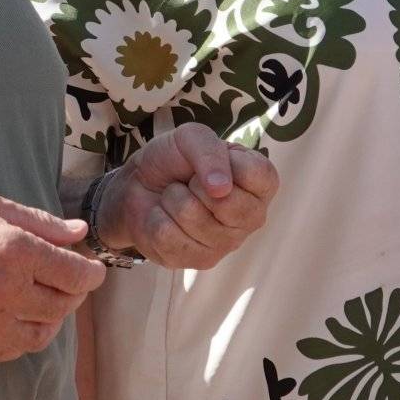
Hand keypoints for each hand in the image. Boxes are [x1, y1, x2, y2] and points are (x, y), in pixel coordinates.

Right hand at [0, 192, 104, 361]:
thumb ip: (40, 223)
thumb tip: (79, 234)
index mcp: (14, 251)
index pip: (78, 275)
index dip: (91, 271)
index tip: (89, 265)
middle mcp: (6, 291)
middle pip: (66, 304)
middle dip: (73, 289)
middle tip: (64, 274)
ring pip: (46, 331)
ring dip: (53, 314)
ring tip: (41, 293)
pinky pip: (18, 348)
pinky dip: (27, 332)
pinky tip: (17, 312)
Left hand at [100, 127, 277, 270]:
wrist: (138, 185)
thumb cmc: (173, 160)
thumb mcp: (190, 138)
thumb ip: (209, 151)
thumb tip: (221, 189)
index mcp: (261, 184)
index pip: (257, 175)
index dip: (226, 163)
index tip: (209, 162)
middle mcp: (253, 217)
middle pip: (226, 202)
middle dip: (194, 184)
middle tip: (190, 182)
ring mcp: (228, 244)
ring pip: (192, 217)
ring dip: (172, 199)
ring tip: (176, 198)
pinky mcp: (199, 262)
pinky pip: (169, 236)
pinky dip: (156, 218)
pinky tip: (165, 216)